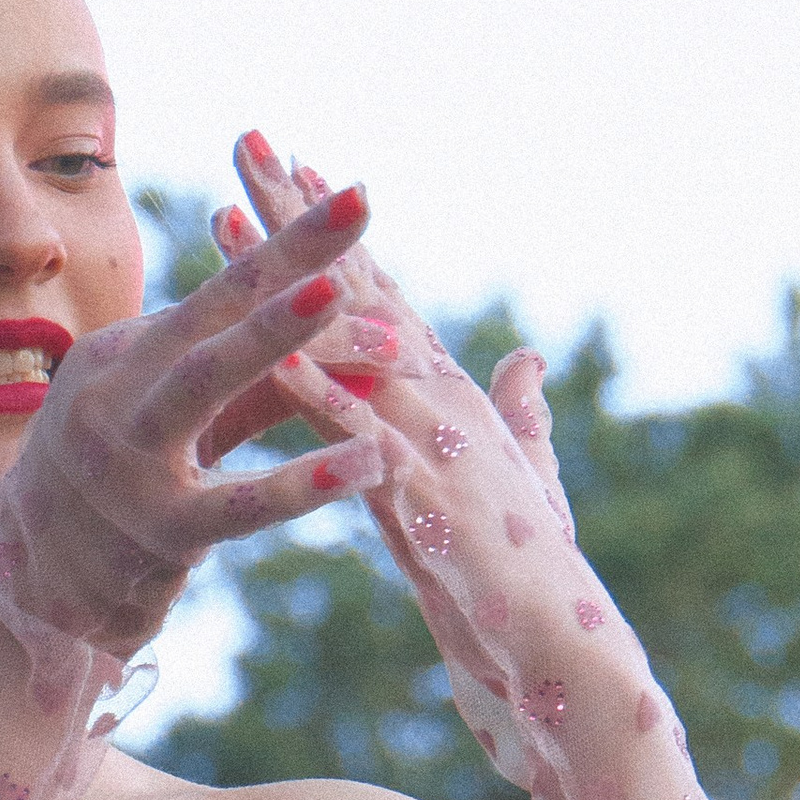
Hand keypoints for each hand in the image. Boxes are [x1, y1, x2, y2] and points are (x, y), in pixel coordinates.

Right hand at [0, 179, 387, 661]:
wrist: (31, 582)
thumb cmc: (119, 479)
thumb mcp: (164, 409)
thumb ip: (238, 370)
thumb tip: (333, 316)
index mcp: (125, 352)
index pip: (221, 290)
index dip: (286, 241)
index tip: (355, 196)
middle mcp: (116, 391)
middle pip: (213, 313)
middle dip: (289, 258)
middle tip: (358, 206)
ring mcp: (129, 460)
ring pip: (209, 383)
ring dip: (279, 336)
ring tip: (353, 309)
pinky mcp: (155, 533)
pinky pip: (238, 504)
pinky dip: (304, 482)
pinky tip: (368, 463)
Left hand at [209, 133, 799, 799]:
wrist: (568, 662)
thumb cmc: (533, 582)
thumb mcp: (517, 485)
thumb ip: (517, 417)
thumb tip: (523, 360)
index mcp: (451, 398)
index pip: (380, 294)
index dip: (330, 229)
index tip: (284, 161)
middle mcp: (447, 402)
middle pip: (362, 289)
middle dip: (302, 214)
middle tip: (247, 136)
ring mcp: (439, 446)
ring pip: (354, 344)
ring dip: (289, 280)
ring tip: (231, 216)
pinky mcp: (433, 505)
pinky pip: (364, 439)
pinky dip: (320, 392)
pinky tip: (270, 348)